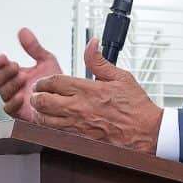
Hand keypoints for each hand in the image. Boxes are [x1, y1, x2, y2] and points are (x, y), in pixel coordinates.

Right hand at [0, 28, 62, 121]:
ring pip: (3, 93)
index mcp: (16, 75)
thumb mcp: (45, 60)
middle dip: (4, 72)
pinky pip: (10, 109)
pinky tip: (20, 95)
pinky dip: (13, 102)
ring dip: (11, 84)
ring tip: (22, 77)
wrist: (67, 100)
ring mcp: (16, 100)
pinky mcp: (20, 112)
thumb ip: (34, 47)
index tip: (3, 57)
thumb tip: (23, 31)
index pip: (1, 68)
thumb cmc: (55, 84)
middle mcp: (14, 88)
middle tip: (14, 66)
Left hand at [29, 39, 162, 153]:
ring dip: (39, 113)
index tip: (43, 82)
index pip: (54, 81)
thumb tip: (92, 44)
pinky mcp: (80, 138)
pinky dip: (48, 127)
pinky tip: (52, 122)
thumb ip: (99, 61)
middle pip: (43, 101)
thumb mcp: (120, 77)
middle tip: (37, 95)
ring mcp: (78, 124)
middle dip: (36, 96)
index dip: (43, 81)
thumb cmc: (135, 107)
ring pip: (45, 119)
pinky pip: (55, 132)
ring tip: (41, 109)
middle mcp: (79, 107)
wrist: (145, 132)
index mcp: (87, 89)